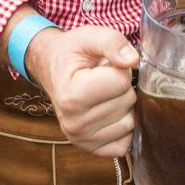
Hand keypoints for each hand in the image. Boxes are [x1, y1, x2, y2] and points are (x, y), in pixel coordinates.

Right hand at [25, 24, 138, 156]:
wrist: (52, 68)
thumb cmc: (72, 52)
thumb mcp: (89, 35)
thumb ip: (112, 42)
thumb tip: (133, 60)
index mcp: (72, 95)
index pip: (121, 81)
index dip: (119, 68)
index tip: (103, 66)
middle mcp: (74, 124)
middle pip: (127, 101)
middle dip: (122, 86)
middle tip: (103, 78)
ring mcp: (82, 140)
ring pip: (130, 123)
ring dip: (123, 105)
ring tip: (104, 94)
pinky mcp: (91, 149)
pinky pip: (124, 144)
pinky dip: (122, 127)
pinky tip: (109, 112)